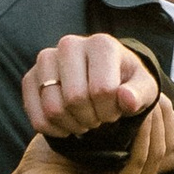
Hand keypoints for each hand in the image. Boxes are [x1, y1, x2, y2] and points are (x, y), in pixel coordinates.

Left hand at [0, 104, 173, 173]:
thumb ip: (107, 117)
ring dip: (155, 122)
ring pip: (157, 151)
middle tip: (157, 92)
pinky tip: (136, 115)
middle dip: (165, 116)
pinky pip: (139, 160)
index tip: (159, 94)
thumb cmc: (51, 159)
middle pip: (168, 146)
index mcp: (133, 171)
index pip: (173, 148)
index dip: (172, 120)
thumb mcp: (86, 131)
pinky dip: (141, 136)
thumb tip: (123, 87)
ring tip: (150, 98)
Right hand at [20, 32, 159, 141]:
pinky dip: (53, 130)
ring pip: (53, 108)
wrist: (104, 79)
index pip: (102, 89)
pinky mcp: (30, 77)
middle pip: (75, 99)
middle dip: (91, 118)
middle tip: (99, 118)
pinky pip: (36, 116)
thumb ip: (140, 94)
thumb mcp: (143, 89)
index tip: (116, 111)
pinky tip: (67, 125)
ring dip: (73, 125)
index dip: (110, 110)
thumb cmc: (126, 84)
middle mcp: (70, 44)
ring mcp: (46, 59)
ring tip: (85, 120)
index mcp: (101, 44)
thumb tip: (127, 100)